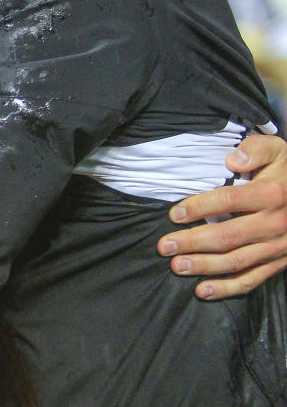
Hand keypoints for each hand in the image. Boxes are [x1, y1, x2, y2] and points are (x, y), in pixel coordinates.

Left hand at [157, 134, 286, 298]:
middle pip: (229, 236)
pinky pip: (253, 279)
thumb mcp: (278, 150)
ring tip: (176, 267)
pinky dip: (228, 288)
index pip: (229, 201)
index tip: (174, 214)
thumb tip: (233, 160)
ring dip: (205, 267)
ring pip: (238, 261)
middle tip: (165, 246)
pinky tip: (203, 291)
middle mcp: (275, 223)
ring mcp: (278, 246)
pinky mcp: (279, 262)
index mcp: (271, 194)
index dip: (200, 207)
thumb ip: (255, 150)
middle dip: (193, 242)